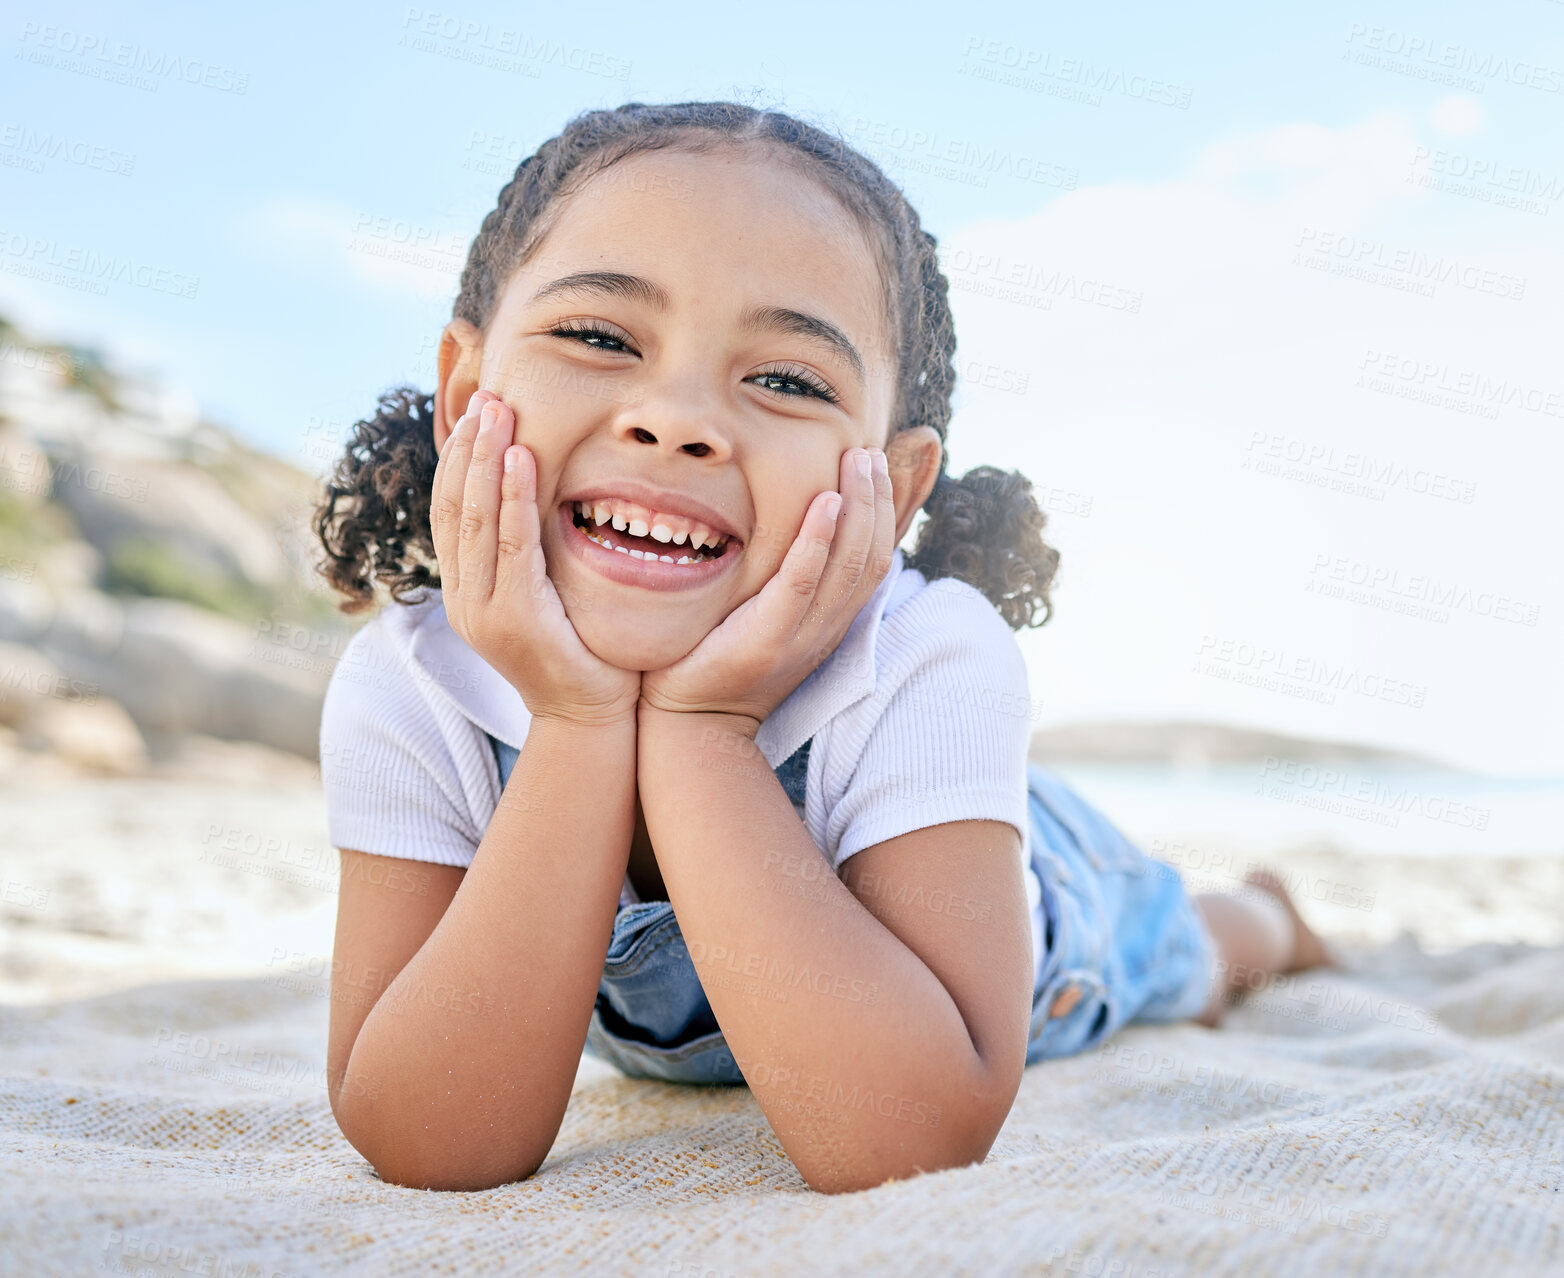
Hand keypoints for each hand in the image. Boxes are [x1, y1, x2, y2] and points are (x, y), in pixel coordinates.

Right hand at [430, 390, 640, 725]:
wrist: (591, 718)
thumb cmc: (582, 652)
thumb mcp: (547, 595)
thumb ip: (532, 554)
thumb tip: (540, 498)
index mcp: (466, 591)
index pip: (449, 511)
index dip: (459, 458)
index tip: (478, 410)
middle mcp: (463, 599)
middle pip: (453, 506)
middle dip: (468, 445)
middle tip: (488, 395)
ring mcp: (483, 611)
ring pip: (474, 519)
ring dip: (485, 458)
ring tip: (500, 412)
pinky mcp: (514, 619)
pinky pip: (510, 545)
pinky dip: (511, 497)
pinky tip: (519, 459)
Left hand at [638, 446, 895, 727]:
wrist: (690, 724)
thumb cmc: (716, 659)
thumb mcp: (762, 615)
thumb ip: (783, 577)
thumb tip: (793, 528)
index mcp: (829, 620)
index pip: (876, 558)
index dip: (884, 510)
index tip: (875, 463)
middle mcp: (826, 627)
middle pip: (872, 554)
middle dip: (877, 497)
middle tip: (867, 451)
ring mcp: (801, 635)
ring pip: (849, 563)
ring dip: (859, 506)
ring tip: (856, 461)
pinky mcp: (768, 639)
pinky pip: (802, 583)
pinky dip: (818, 541)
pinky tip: (824, 503)